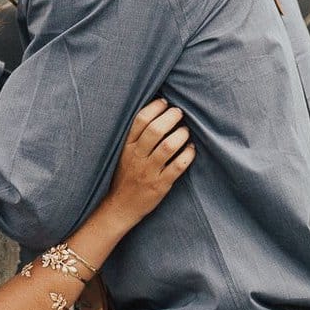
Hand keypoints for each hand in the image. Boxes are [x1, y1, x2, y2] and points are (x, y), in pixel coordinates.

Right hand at [97, 99, 192, 225]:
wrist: (119, 207)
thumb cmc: (124, 176)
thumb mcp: (122, 154)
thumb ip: (134, 136)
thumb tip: (154, 113)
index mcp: (126, 146)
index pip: (140, 120)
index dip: (155, 107)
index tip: (165, 102)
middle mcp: (136, 157)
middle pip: (155, 130)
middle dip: (171, 117)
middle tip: (179, 113)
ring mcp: (148, 171)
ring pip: (168, 146)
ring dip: (181, 134)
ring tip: (185, 131)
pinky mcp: (160, 185)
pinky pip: (178, 166)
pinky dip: (188, 154)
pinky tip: (191, 149)